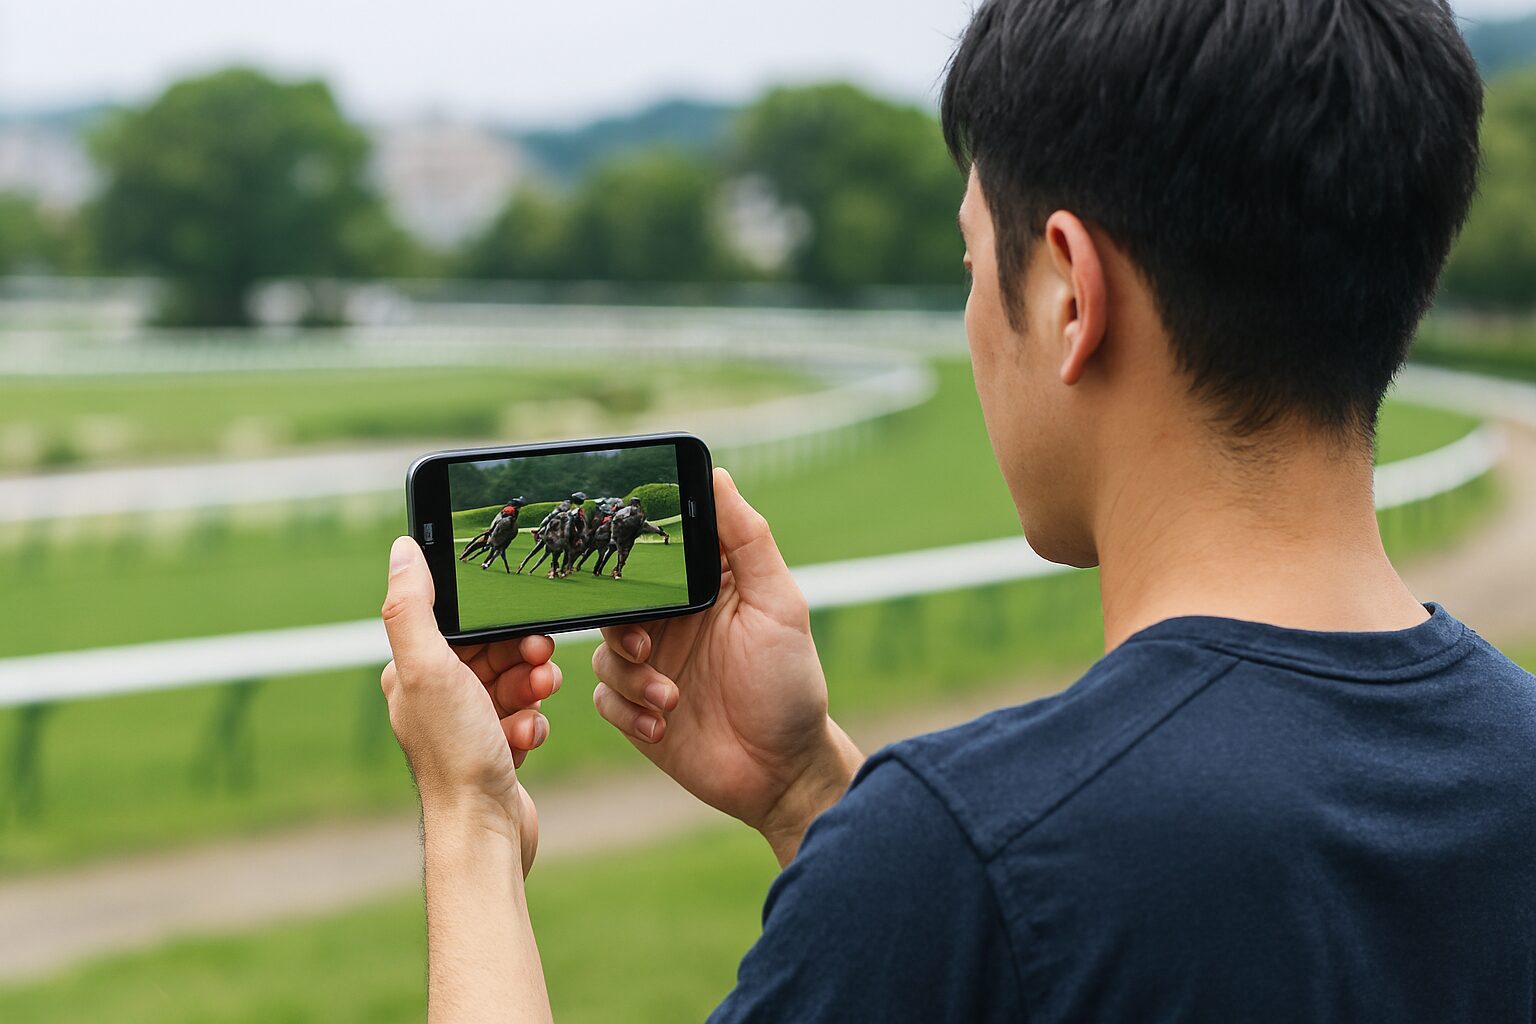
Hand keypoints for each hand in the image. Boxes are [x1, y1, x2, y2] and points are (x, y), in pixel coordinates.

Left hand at [381, 536, 560, 873]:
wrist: (483, 830)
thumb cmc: (454, 753)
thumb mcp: (429, 669)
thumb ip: (414, 608)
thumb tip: (402, 548)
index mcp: (413, 673)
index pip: (460, 624)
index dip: (496, 623)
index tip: (523, 629)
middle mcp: (435, 697)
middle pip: (493, 651)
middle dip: (523, 656)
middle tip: (541, 665)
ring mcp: (466, 725)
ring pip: (513, 681)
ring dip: (532, 687)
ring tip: (536, 703)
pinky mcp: (493, 748)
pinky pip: (524, 716)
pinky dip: (532, 722)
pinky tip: (527, 736)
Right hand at [592, 469, 862, 864]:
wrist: (781, 772)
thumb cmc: (789, 683)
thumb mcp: (779, 604)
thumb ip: (748, 540)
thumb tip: (718, 475)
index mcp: (704, 588)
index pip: (658, 551)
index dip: (636, 547)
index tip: (621, 548)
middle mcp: (673, 621)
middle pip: (616, 599)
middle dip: (621, 623)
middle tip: (645, 644)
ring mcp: (652, 665)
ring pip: (603, 649)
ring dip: (632, 677)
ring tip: (671, 698)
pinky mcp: (636, 709)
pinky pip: (603, 697)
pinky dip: (629, 711)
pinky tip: (664, 726)